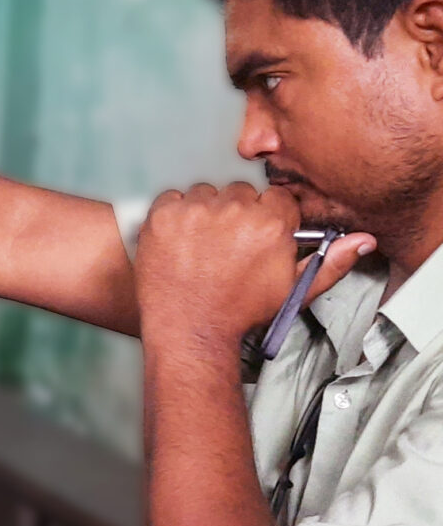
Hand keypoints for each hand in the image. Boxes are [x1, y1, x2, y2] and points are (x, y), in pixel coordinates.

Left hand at [135, 183, 375, 344]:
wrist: (189, 331)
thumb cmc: (239, 313)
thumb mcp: (292, 291)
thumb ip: (330, 263)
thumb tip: (363, 241)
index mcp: (271, 223)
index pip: (275, 199)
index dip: (265, 219)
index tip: (255, 237)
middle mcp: (235, 210)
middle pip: (240, 194)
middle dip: (235, 215)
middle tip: (224, 248)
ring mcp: (195, 211)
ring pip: (205, 194)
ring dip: (204, 214)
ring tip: (200, 248)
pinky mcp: (163, 215)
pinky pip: (171, 198)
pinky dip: (173, 216)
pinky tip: (179, 244)